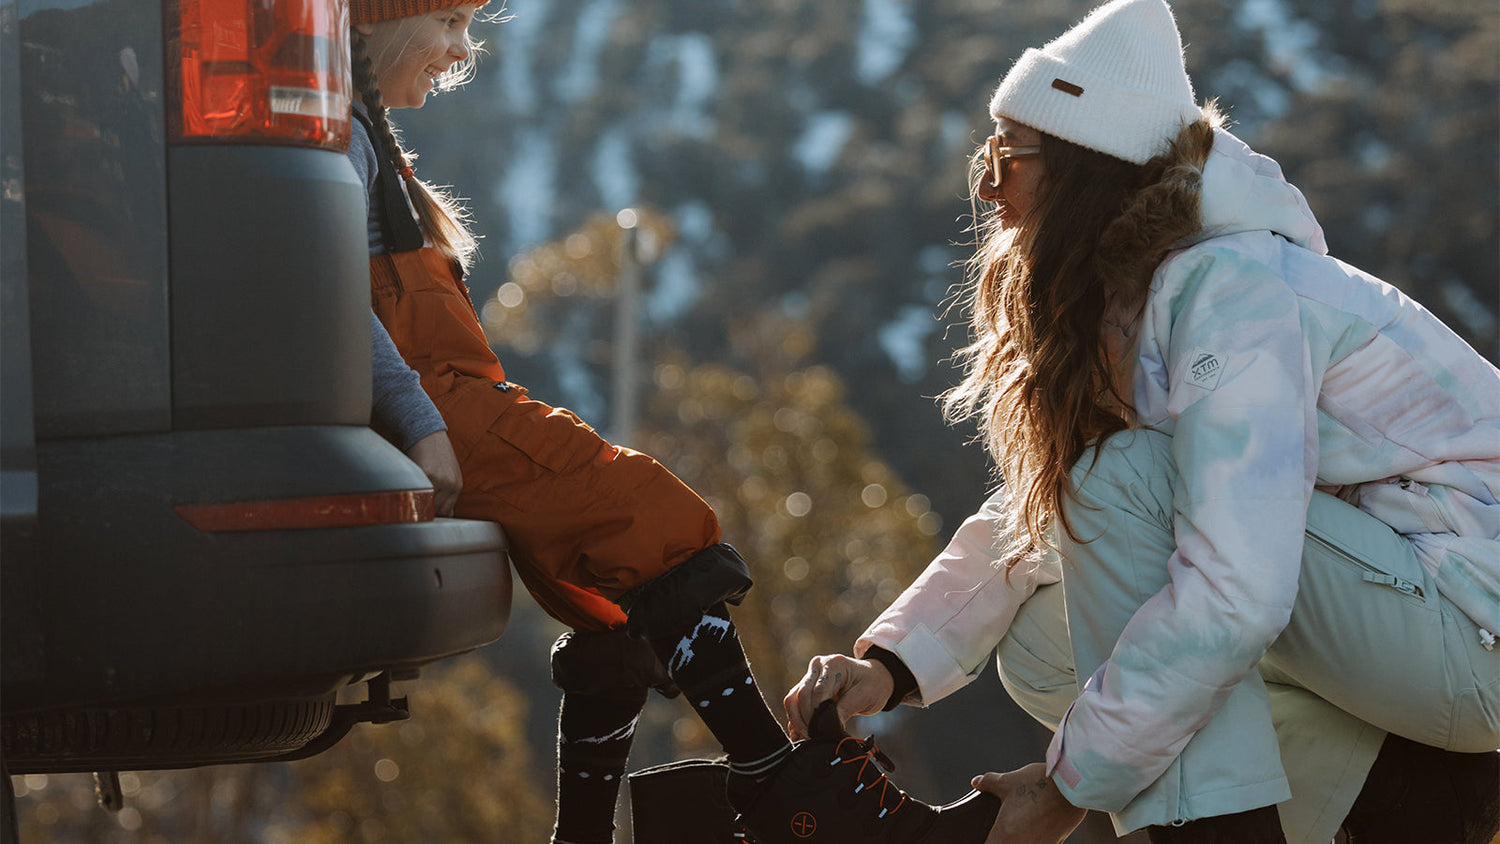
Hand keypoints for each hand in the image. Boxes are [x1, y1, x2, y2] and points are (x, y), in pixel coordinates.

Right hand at [405, 431, 461, 516]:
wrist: (427, 432)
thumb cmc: (435, 453)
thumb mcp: (448, 473)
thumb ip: (446, 492)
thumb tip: (445, 514)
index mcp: (457, 485)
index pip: (447, 512)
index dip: (434, 515)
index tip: (424, 515)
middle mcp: (451, 484)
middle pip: (436, 510)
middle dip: (425, 510)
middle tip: (414, 508)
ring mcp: (439, 480)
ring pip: (426, 503)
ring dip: (416, 503)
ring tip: (409, 498)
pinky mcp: (426, 473)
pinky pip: (417, 491)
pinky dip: (411, 494)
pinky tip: (406, 490)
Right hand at [783, 654, 893, 739]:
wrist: (875, 678)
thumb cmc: (873, 685)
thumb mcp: (865, 696)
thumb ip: (845, 710)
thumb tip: (829, 728)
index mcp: (834, 664)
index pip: (818, 692)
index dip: (817, 714)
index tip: (822, 733)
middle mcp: (818, 666)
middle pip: (801, 694)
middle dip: (805, 719)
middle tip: (814, 738)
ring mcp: (811, 674)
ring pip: (793, 698)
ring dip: (796, 719)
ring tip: (805, 737)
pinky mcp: (807, 684)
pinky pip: (794, 701)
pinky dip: (795, 717)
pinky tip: (797, 733)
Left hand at [972, 762, 1086, 843]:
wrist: (1072, 786)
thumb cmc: (1038, 783)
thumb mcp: (1008, 781)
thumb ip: (988, 783)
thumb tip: (976, 781)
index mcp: (1005, 833)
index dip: (985, 842)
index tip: (987, 836)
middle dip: (1001, 840)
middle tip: (1000, 831)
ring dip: (1019, 840)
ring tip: (1017, 829)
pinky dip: (1033, 840)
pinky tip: (1033, 830)